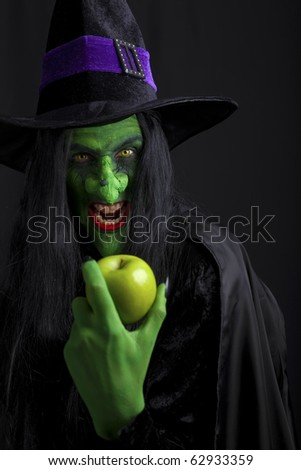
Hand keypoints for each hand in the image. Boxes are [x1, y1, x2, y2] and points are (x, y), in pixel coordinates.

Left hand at [64, 259, 165, 439]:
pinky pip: (73, 335)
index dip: (91, 272)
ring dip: (86, 318)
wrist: (113, 405)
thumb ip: (157, 312)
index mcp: (109, 327)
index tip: (89, 261)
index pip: (96, 291)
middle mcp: (88, 333)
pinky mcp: (67, 353)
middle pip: (79, 301)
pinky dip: (83, 336)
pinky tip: (94, 351)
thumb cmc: (135, 370)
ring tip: (100, 333)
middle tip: (100, 306)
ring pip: (76, 319)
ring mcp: (75, 343)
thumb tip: (164, 287)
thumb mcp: (148, 341)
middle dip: (86, 298)